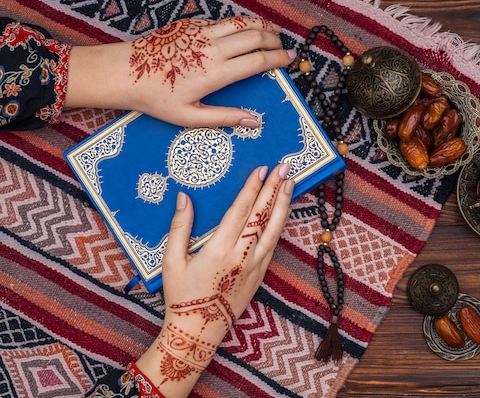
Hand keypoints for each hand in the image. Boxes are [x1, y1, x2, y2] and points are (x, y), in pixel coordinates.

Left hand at [66, 16, 295, 127]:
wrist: (124, 71)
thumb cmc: (155, 97)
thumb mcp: (191, 117)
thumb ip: (226, 118)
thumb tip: (254, 121)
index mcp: (216, 73)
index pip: (258, 61)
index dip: (278, 59)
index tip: (290, 60)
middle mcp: (212, 48)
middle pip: (255, 36)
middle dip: (274, 40)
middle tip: (284, 47)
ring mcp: (201, 33)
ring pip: (241, 22)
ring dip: (261, 25)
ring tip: (272, 32)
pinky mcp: (191, 25)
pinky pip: (223, 21)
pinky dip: (240, 24)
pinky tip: (242, 31)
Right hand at [135, 163, 293, 396]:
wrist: (199, 330)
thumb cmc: (181, 295)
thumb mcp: (171, 261)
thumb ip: (179, 227)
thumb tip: (184, 197)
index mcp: (219, 249)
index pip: (241, 211)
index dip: (253, 188)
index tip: (262, 169)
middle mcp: (242, 255)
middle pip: (262, 216)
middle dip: (274, 188)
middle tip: (285, 166)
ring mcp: (254, 266)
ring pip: (274, 230)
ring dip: (283, 205)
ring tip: (290, 184)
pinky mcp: (260, 275)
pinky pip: (273, 245)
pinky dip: (280, 226)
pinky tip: (283, 213)